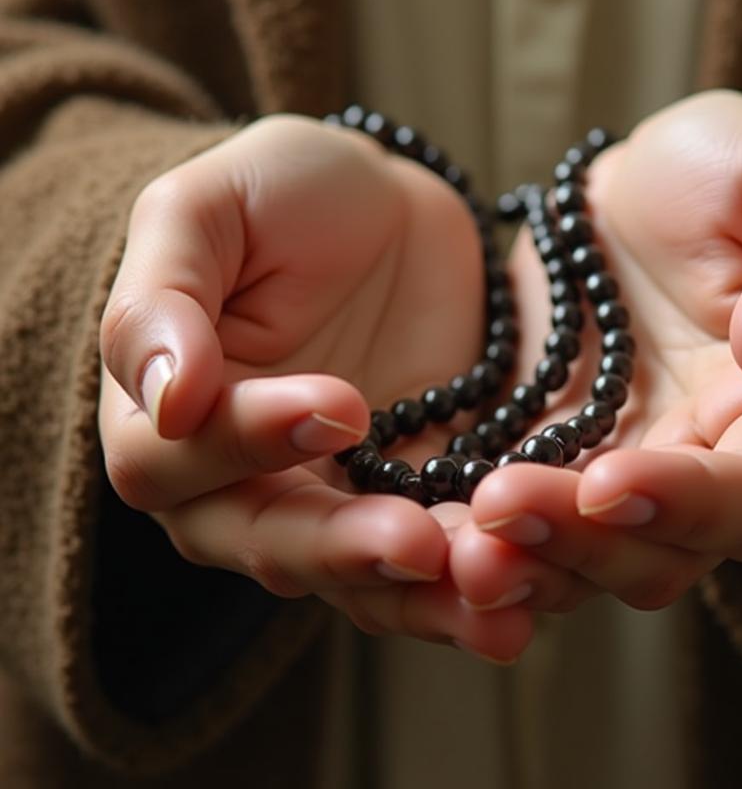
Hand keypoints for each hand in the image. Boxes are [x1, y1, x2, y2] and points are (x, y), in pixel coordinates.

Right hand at [99, 114, 530, 660]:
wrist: (384, 205)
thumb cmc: (280, 193)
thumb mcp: (206, 209)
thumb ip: (162, 296)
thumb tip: (164, 398)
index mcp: (168, 414)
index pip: (177, 462)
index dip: (247, 445)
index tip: (337, 406)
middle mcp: (239, 478)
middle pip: (270, 545)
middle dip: (344, 550)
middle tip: (417, 544)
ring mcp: (333, 495)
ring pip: (360, 575)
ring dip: (422, 594)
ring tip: (493, 594)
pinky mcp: (415, 493)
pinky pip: (439, 552)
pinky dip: (478, 574)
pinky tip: (532, 584)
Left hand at [450, 90, 741, 611]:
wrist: (645, 185)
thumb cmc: (736, 170)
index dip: (689, 504)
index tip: (609, 480)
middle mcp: (723, 462)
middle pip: (667, 552)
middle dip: (588, 545)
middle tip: (501, 509)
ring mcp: (640, 467)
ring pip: (595, 557)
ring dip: (532, 558)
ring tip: (460, 540)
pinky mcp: (567, 456)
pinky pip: (533, 520)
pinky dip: (495, 537)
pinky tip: (438, 527)